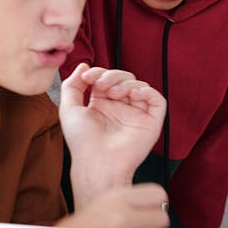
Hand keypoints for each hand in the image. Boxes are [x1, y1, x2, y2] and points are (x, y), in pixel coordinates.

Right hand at [57, 182, 169, 227]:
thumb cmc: (85, 226)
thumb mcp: (106, 202)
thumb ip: (131, 200)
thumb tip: (160, 204)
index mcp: (118, 196)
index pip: (158, 194)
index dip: (157, 203)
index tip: (152, 209)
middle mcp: (122, 212)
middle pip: (162, 216)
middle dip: (155, 223)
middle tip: (142, 227)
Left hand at [60, 64, 165, 199]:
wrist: (96, 161)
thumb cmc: (82, 142)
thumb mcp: (68, 108)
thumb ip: (72, 85)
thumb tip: (83, 66)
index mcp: (103, 104)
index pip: (107, 79)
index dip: (99, 72)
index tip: (88, 77)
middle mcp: (121, 108)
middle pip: (125, 79)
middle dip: (113, 75)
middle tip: (101, 84)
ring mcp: (137, 114)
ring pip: (140, 86)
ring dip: (126, 83)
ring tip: (114, 93)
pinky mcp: (151, 122)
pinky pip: (158, 100)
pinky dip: (148, 92)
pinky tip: (134, 94)